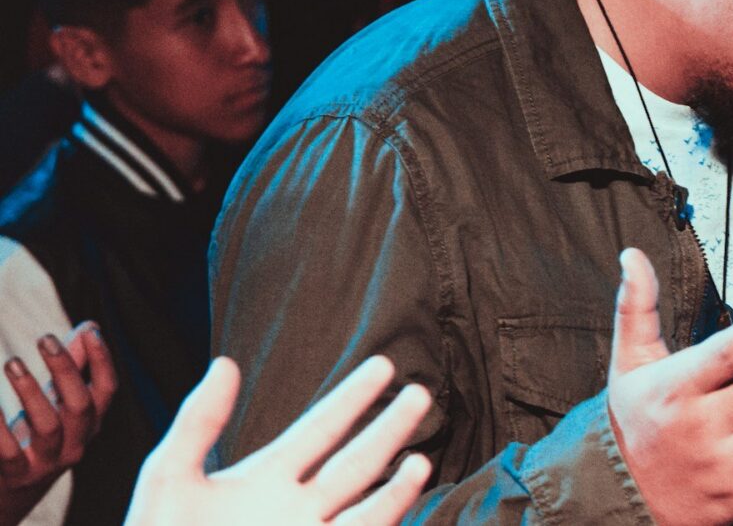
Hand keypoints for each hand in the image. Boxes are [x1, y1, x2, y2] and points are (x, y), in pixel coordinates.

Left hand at [0, 322, 116, 525]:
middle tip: (45, 339)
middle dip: (65, 370)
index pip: (107, 391)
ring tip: (13, 362)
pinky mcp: (17, 474)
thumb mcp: (58, 403)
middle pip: (80, 406)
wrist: (13, 489)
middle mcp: (76, 444)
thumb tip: (89, 328)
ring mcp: (47, 462)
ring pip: (48, 426)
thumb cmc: (38, 435)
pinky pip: (8, 451)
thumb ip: (75, 367)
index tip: (89, 331)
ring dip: (31, 392)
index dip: (103, 361)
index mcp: (90, 424)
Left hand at [124, 356, 431, 525]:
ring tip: (419, 460)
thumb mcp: (169, 477)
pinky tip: (398, 499)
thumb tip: (225, 364)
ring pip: (364, 507)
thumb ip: (199, 423)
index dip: (352, 398)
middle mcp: (295, 506)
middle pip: (354, 462)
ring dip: (394, 487)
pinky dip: (381, 516)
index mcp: (266, 476)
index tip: (383, 366)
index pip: (320, 428)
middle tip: (420, 394)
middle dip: (388, 430)